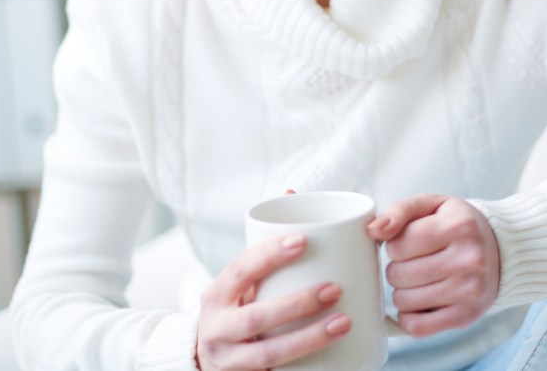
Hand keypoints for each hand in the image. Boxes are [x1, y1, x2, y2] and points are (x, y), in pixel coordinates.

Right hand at [195, 233, 350, 369]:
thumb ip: (264, 245)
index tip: (303, 240)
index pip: (240, 270)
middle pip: (256, 317)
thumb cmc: (233, 309)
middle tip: (335, 288)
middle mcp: (218, 328)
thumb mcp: (239, 281)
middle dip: (297, 304)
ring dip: (308, 339)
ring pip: (268, 354)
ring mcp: (230, 360)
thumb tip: (291, 193)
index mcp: (217, 294)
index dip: (269, 255)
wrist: (203, 360)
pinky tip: (334, 365)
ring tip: (344, 323)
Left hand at [367, 194, 499, 337]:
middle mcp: (469, 259)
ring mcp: (470, 291)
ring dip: (401, 292)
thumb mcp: (431, 206)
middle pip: (399, 274)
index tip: (406, 243)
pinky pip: (417, 327)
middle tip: (412, 263)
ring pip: (404, 301)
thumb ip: (400, 210)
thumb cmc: (458, 225)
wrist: (502, 251)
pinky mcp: (466, 316)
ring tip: (417, 280)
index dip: (393, 245)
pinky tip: (417, 303)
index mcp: (459, 226)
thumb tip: (373, 230)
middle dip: (396, 268)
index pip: (399, 244)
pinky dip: (408, 317)